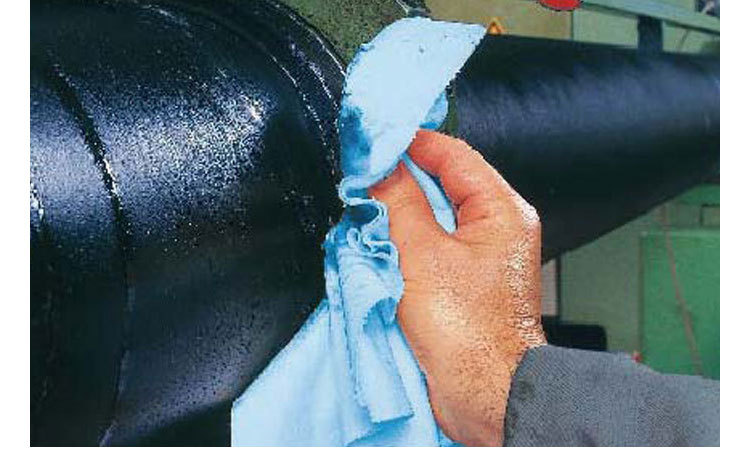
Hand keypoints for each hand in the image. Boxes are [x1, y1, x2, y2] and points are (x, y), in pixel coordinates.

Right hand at [369, 130, 545, 445]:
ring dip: (398, 213)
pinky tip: (377, 244)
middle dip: (400, 180)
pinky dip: (403, 243)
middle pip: (443, 184)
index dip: (413, 142)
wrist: (483, 394)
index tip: (376, 138)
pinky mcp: (462, 283)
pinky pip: (429, 248)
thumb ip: (399, 203)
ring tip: (364, 207)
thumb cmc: (467, 331)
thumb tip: (380, 167)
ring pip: (432, 217)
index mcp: (501, 211)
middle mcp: (496, 229)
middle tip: (362, 173)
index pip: (454, 155)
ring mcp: (480, 257)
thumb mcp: (422, 255)